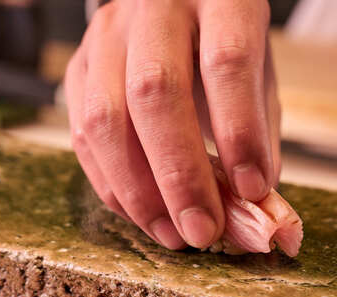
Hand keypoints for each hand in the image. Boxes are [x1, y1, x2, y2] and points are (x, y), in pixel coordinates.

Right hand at [64, 0, 280, 249]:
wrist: (173, 4)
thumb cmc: (223, 45)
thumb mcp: (258, 74)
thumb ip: (258, 132)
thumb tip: (253, 204)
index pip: (226, 61)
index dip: (239, 132)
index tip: (252, 190)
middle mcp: (155, 8)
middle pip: (155, 92)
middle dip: (179, 175)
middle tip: (202, 230)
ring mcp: (107, 35)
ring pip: (105, 118)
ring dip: (139, 191)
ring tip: (172, 233)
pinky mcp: (78, 66)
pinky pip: (81, 133)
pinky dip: (112, 184)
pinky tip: (143, 213)